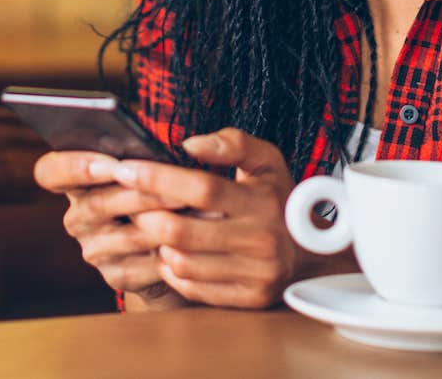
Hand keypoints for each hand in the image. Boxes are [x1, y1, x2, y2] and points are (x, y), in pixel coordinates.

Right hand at [33, 150, 189, 303]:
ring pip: (126, 236)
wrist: (171, 241)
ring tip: (194, 210)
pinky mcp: (116, 276)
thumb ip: (159, 152)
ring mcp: (94, 249)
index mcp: (79, 180)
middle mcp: (78, 216)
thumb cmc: (163, 187)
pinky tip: (192, 240)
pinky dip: (170, 252)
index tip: (113, 164)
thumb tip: (186, 146)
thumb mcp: (158, 163)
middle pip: (97, 204)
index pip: (50, 172)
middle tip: (177, 188)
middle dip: (141, 194)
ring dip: (162, 223)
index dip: (74, 167)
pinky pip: (142, 265)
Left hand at [111, 128, 354, 308]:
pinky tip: (170, 250)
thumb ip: (232, 144)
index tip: (127, 168)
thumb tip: (190, 144)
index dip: (160, 177)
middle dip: (146, 215)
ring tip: (152, 225)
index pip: (202, 187)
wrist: (313, 250)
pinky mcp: (245, 299)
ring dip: (156, 243)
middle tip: (130, 202)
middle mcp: (259, 239)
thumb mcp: (267, 161)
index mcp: (261, 200)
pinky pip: (190, 286)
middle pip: (182, 231)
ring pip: (181, 262)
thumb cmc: (279, 198)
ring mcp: (253, 274)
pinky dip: (171, 267)